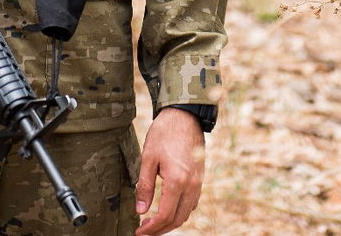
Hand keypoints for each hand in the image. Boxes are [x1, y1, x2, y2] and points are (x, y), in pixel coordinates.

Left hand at [135, 107, 205, 234]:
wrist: (184, 116)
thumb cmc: (164, 133)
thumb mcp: (148, 158)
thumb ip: (144, 186)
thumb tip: (141, 210)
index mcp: (177, 180)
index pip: (164, 215)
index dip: (151, 228)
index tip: (139, 231)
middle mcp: (191, 185)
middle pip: (177, 219)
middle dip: (160, 229)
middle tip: (145, 231)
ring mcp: (198, 182)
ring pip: (187, 213)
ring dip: (171, 222)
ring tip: (153, 222)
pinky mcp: (200, 178)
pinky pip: (192, 203)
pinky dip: (180, 211)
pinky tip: (167, 208)